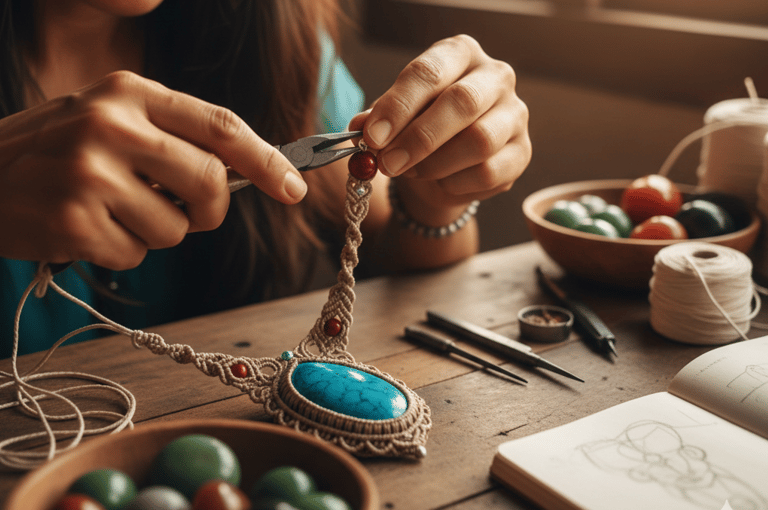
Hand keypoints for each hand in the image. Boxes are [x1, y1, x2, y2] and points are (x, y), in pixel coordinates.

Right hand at [0, 71, 304, 269]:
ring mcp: (90, 172)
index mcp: (130, 92)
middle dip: (210, 210)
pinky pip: (136, 254)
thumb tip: (246, 174)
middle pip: (210, 182)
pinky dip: (120, 250)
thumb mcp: (111, 120)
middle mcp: (111, 124)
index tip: (294, 189)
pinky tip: (85, 228)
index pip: (221, 125)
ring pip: (176, 228)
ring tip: (110, 210)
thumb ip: (173, 138)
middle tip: (186, 212)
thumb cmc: (56, 152)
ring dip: (154, 231)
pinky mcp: (74, 221)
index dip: (266, 160)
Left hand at [350, 35, 530, 222]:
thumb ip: (378, 120)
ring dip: (435, 164)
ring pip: (480, 141)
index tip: (372, 135)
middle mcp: (496, 76)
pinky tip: (440, 182)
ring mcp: (515, 114)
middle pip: (462, 103)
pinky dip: (455, 184)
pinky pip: (489, 172)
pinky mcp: (522, 153)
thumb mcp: (394, 118)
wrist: (446, 165)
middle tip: (387, 163)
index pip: (430, 72)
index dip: (398, 105)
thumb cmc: (419, 128)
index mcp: (460, 53)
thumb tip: (359, 128)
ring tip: (410, 172)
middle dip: (418, 138)